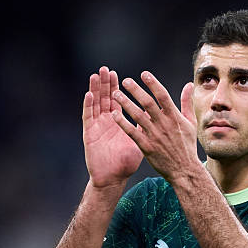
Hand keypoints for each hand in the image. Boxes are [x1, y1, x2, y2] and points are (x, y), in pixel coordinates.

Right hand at [82, 66, 143, 187]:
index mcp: (119, 123)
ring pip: (95, 104)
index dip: (121, 89)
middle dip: (107, 84)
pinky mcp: (89, 134)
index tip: (123, 76)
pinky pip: (88, 117)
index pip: (119, 102)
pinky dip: (88, 105)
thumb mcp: (140, 141)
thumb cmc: (126, 162)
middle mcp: (107, 122)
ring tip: (97, 75)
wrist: (113, 178)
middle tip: (107, 69)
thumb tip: (160, 116)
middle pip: (106, 99)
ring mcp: (97, 127)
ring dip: (96, 89)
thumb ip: (147, 126)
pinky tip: (89, 94)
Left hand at [110, 71, 201, 182]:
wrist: (184, 170)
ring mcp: (155, 136)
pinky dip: (123, 123)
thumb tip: (188, 85)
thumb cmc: (187, 146)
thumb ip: (186, 103)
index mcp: (174, 117)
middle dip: (135, 90)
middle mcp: (164, 124)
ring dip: (125, 103)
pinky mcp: (147, 147)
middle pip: (147, 103)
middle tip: (125, 81)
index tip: (143, 74)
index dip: (153, 83)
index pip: (162, 95)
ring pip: (137, 116)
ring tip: (115, 94)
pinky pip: (132, 132)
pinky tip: (114, 114)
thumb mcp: (191, 123)